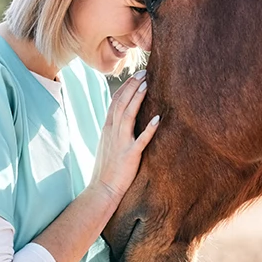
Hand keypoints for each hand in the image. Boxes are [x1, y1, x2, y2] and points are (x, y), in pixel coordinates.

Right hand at [89, 70, 159, 207]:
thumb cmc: (107, 169)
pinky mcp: (130, 155)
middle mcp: (112, 132)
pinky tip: (159, 118)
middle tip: (144, 72)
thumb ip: (115, 130)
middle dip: (132, 86)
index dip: (126, 87)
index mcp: (107, 128)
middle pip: (121, 103)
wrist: (102, 190)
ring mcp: (120, 143)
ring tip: (148, 85)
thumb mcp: (108, 144)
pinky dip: (149, 129)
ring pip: (128, 115)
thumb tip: (123, 118)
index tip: (136, 75)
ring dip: (138, 99)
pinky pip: (141, 140)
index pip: (115, 101)